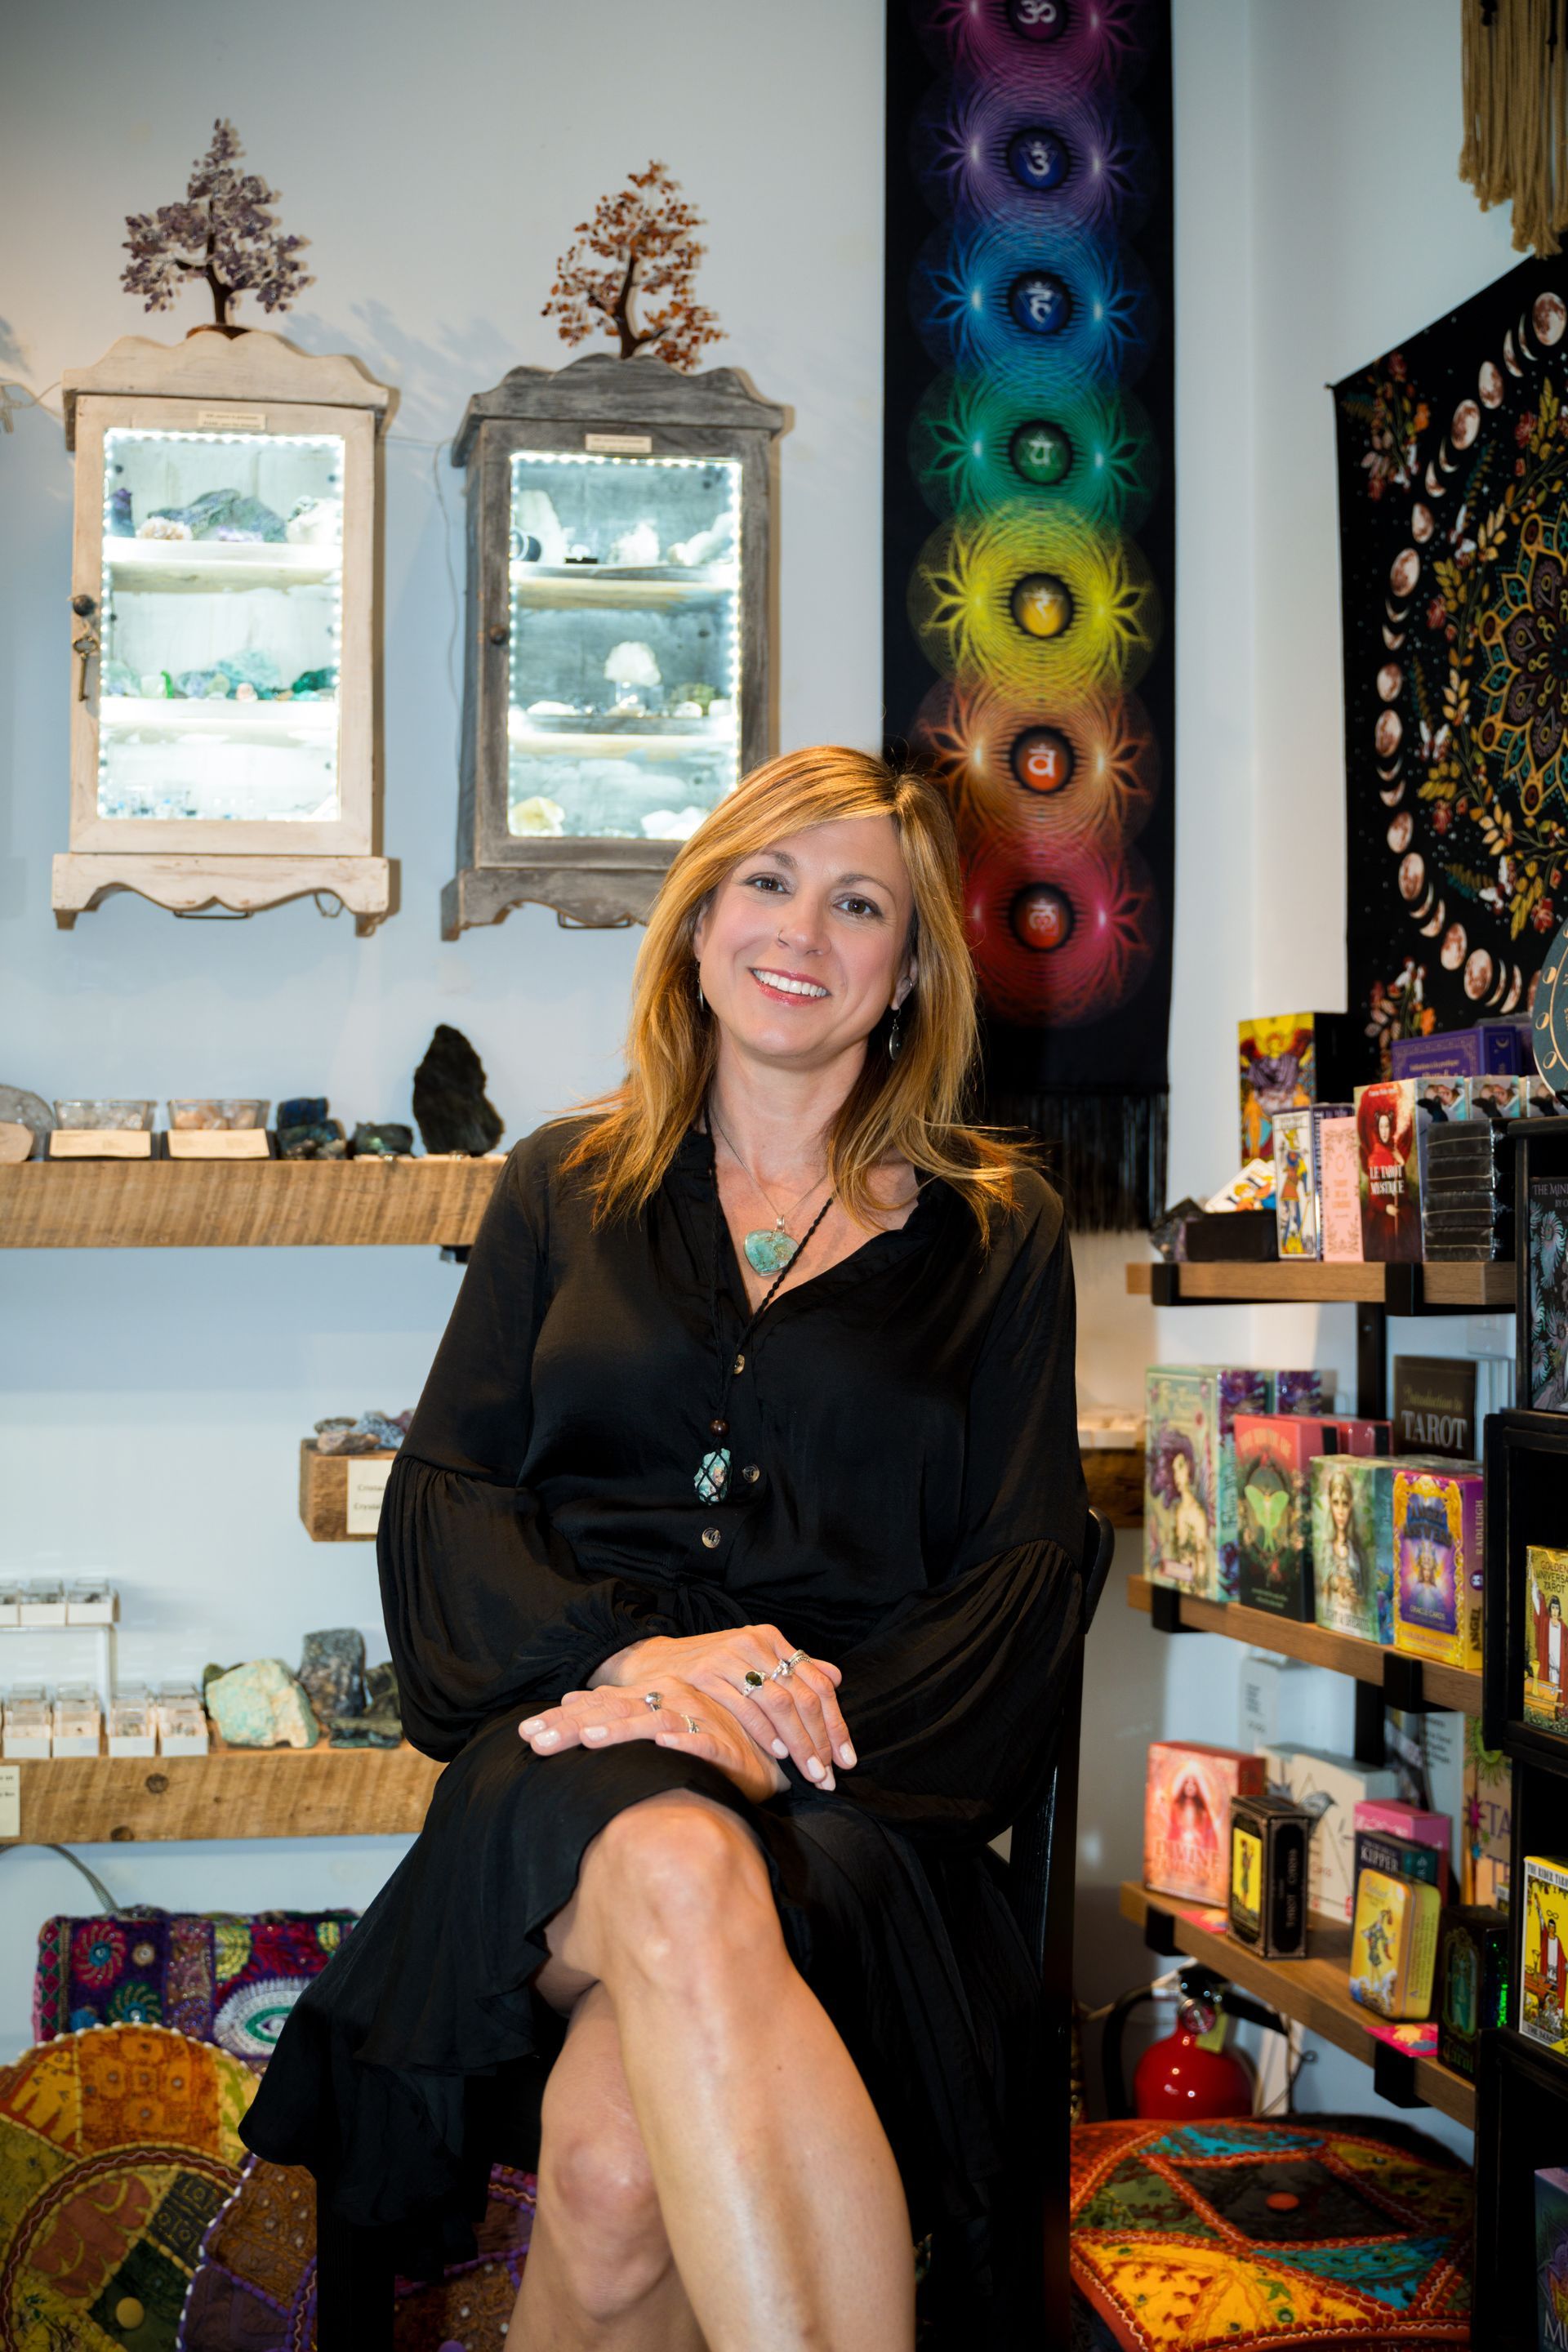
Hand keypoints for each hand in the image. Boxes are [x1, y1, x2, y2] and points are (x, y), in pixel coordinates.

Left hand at [519, 1678, 786, 1805]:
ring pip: (651, 1724)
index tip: (524, 1735)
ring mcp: (692, 1721)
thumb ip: (613, 1710)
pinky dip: (683, 1741)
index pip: (594, 1710)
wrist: (758, 1750)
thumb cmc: (698, 1735)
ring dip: (621, 1731)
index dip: (559, 1721)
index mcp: (644, 1701)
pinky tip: (664, 1744)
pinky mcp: (721, 1744)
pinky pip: (701, 1741)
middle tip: (537, 1741)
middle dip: (572, 1728)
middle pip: (611, 1714)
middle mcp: (664, 1704)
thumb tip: (570, 1698)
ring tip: (591, 1740)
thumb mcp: (650, 1722)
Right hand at [593, 1624, 854, 1785]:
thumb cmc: (707, 1669)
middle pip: (804, 1695)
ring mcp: (731, 1657)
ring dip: (799, 1742)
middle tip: (829, 1775)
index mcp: (771, 1640)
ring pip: (780, 1702)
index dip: (836, 1724)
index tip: (847, 1759)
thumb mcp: (752, 1661)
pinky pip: (746, 1706)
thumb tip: (836, 1678)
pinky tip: (777, 1752)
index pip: (818, 1684)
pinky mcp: (707, 1674)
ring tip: (810, 1771)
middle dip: (822, 1740)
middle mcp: (755, 1644)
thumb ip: (793, 1669)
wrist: (651, 1662)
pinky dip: (765, 1731)